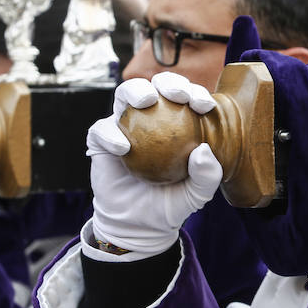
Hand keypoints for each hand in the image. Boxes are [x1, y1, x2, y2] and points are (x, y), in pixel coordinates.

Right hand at [88, 72, 221, 254]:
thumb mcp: (197, 195)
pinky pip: (102, 129)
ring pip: (126, 94)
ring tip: (146, 101)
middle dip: (169, 82)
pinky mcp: (100, 140)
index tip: (205, 106)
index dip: (196, 93)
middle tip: (179, 95)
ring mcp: (124, 125)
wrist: (138, 225)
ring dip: (136, 90)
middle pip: (157, 86)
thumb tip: (204, 150)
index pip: (187, 99)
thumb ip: (207, 176)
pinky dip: (111, 134)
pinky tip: (123, 147)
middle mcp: (150, 117)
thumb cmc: (171, 204)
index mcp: (176, 122)